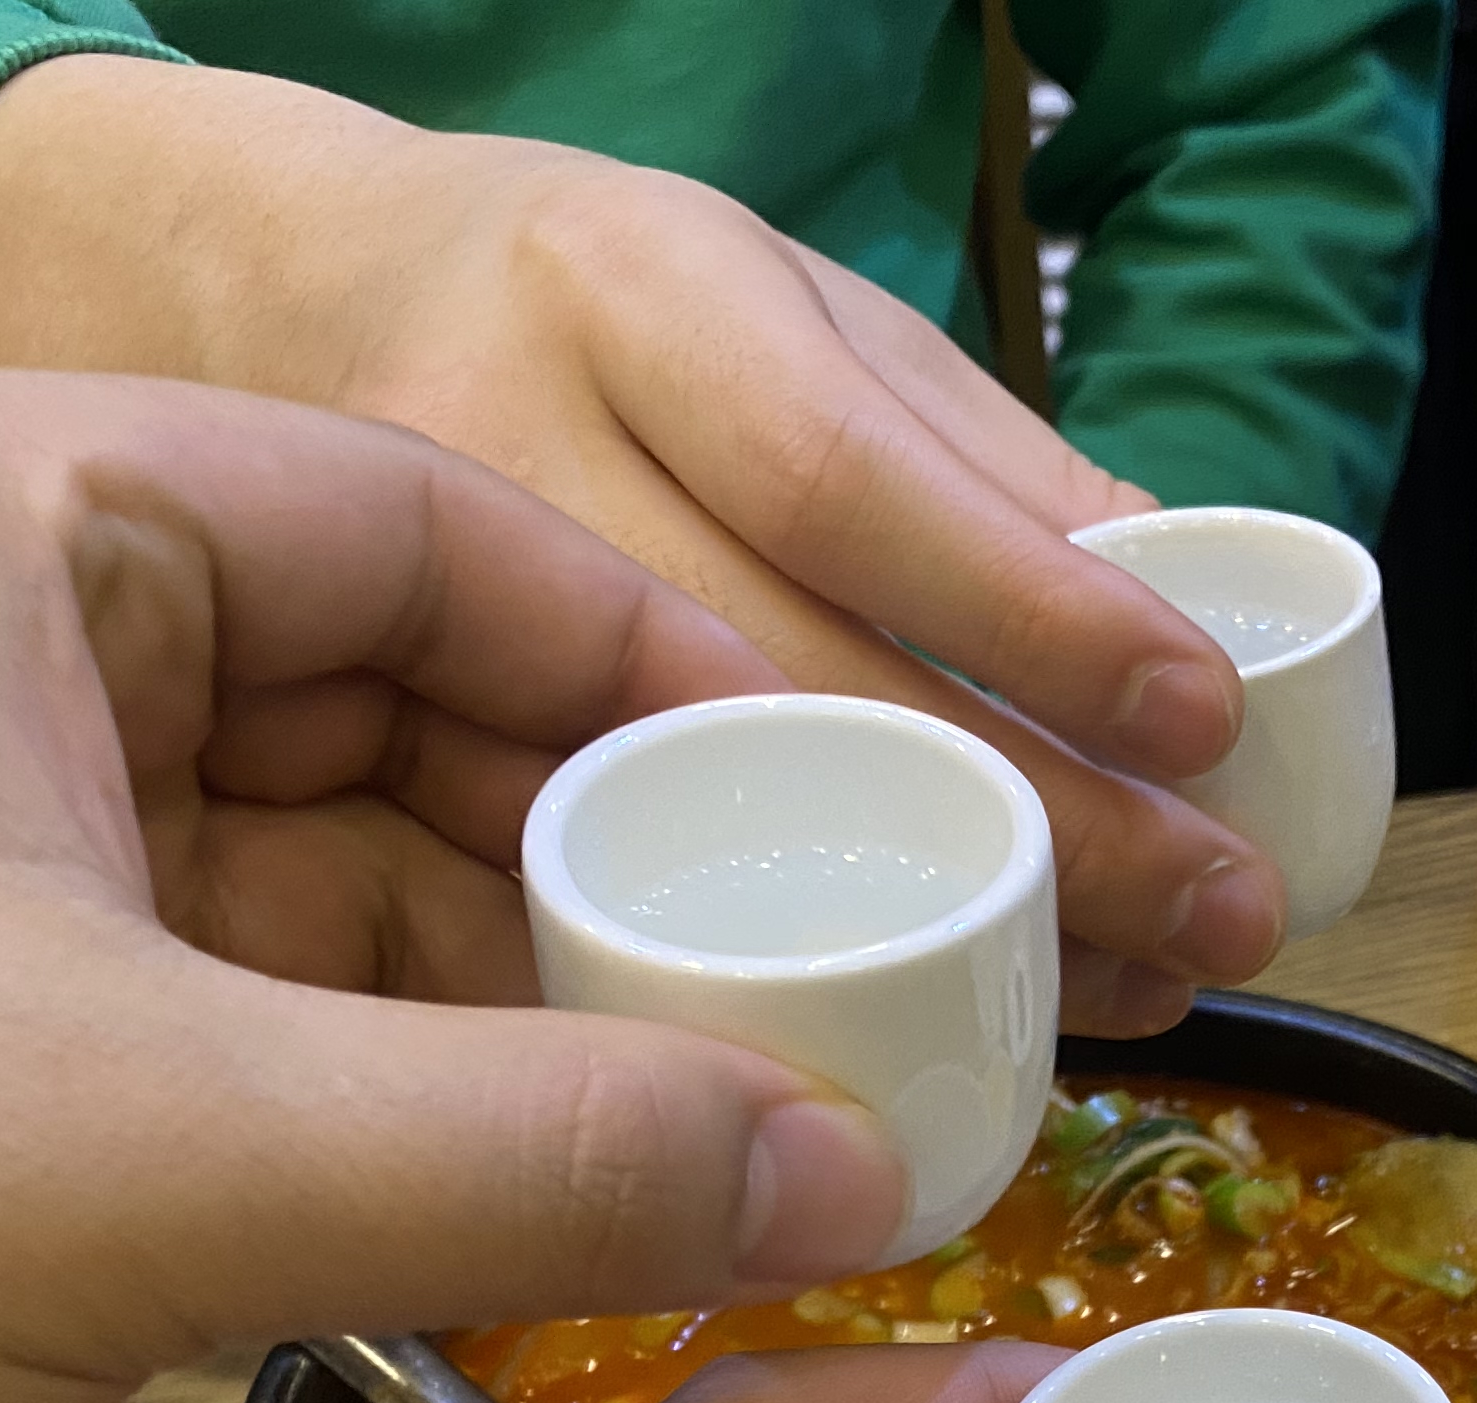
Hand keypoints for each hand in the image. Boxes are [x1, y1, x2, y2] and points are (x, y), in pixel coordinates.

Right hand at [0, 54, 1280, 1031]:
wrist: (264, 297)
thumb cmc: (595, 324)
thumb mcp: (790, 317)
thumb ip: (981, 461)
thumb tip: (1196, 604)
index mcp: (631, 296)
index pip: (843, 475)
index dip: (1032, 612)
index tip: (1202, 717)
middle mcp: (502, 433)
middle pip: (791, 677)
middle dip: (1036, 826)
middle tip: (1211, 920)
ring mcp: (393, 602)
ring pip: (698, 820)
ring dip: (933, 935)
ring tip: (1128, 990)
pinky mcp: (349, 751)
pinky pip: (579, 902)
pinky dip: (770, 989)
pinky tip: (919, 1031)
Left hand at [0, 353, 957, 1402]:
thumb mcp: (156, 1161)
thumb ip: (547, 1154)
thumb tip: (852, 1177)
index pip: (400, 524)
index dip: (646, 669)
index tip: (837, 803)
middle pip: (365, 703)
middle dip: (591, 878)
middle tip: (804, 1015)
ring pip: (299, 884)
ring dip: (500, 1023)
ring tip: (710, 1140)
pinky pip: (212, 1019)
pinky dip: (376, 1114)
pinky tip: (537, 1219)